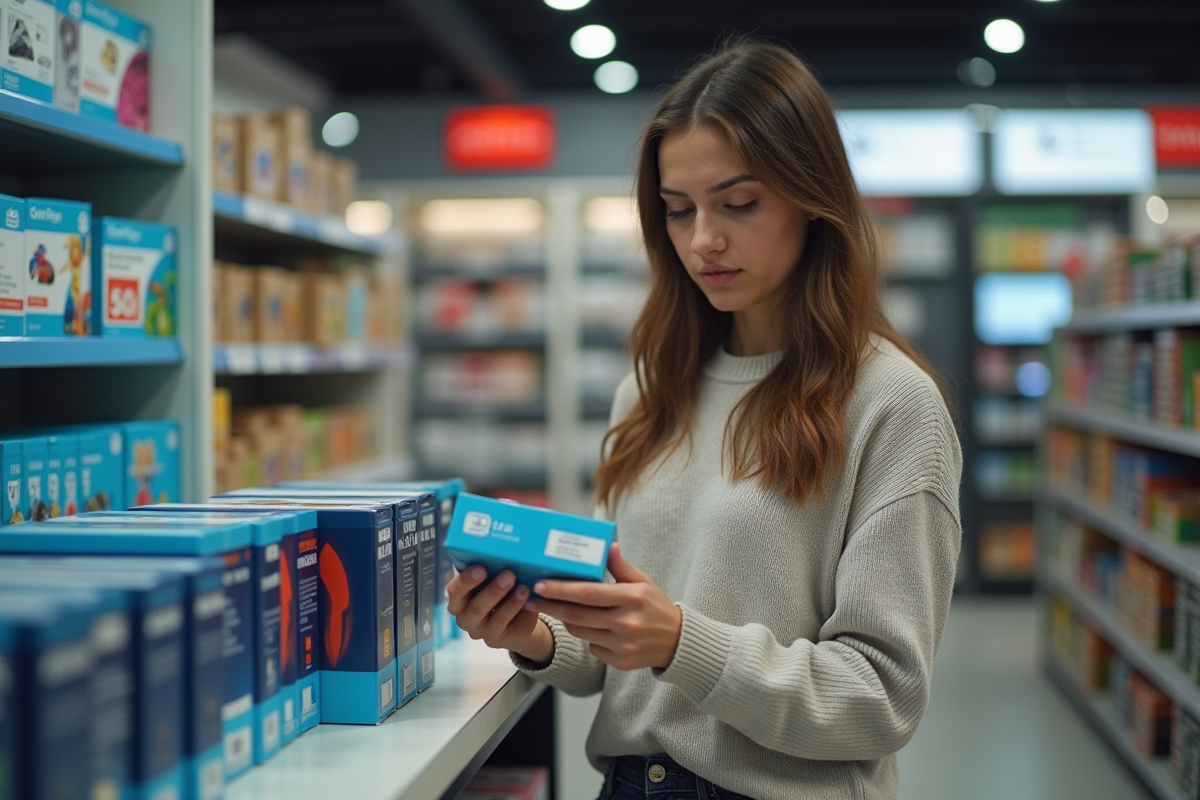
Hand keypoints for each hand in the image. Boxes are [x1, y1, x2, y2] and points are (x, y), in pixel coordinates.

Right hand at [446, 566, 553, 665]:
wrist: (522, 622)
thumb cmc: (505, 595)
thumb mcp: (496, 583)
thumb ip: (493, 572)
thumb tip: (501, 553)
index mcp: (460, 598)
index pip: (454, 590)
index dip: (465, 579)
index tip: (481, 567)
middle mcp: (464, 615)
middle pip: (471, 604)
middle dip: (490, 588)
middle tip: (507, 573)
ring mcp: (477, 629)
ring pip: (484, 612)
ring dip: (502, 596)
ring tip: (520, 585)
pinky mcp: (492, 638)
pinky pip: (501, 620)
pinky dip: (513, 606)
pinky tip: (524, 594)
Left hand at [524, 543, 681, 670]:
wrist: (676, 642)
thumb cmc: (655, 607)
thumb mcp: (643, 582)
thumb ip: (621, 566)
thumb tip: (607, 546)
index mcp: (633, 597)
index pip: (589, 593)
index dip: (562, 589)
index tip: (541, 585)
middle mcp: (627, 623)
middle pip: (577, 615)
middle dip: (550, 606)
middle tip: (531, 598)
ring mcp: (623, 645)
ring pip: (580, 631)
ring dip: (565, 619)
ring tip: (555, 608)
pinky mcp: (620, 662)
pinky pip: (591, 646)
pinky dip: (586, 635)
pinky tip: (589, 627)